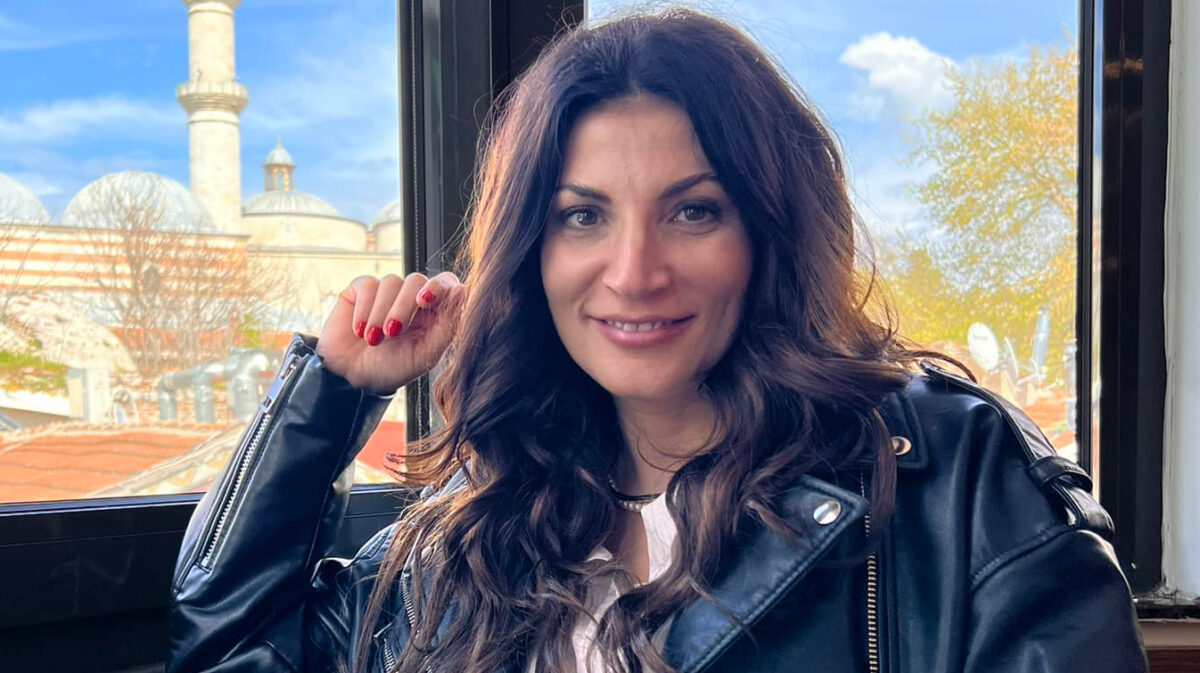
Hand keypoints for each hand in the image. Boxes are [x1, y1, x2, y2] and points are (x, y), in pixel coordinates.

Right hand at [316, 272, 465, 395]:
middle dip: (404, 306)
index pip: (445, 282)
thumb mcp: (426, 354)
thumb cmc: (395, 367)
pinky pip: (368, 285)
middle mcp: (412, 295)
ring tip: (373, 340)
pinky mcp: (362, 289)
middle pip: (416, 280)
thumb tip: (461, 290)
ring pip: (391, 282)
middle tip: (392, 332)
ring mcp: (388, 290)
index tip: (423, 301)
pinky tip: (359, 331)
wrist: (355, 377)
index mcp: (435, 309)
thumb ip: (448, 325)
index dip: (437, 286)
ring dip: (381, 313)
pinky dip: (364, 310)